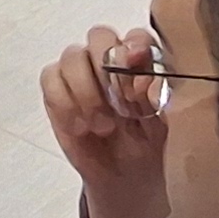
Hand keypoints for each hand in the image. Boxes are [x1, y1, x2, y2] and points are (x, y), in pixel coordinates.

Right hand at [40, 26, 169, 217]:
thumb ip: (161, 96)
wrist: (130, 181)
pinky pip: (50, 78)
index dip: (134, 54)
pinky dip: (64, 103)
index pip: (136, 36)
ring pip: (72, 55)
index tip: (140, 87)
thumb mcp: (168, 125)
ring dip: (86, 91)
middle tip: (120, 106)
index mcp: (144, 61)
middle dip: (106, 70)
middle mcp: (111, 60)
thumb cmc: (154, 147)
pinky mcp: (58, 90)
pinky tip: (80, 127)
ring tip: (103, 126)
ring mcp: (82, 73)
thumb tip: (148, 81)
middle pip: (99, 36)